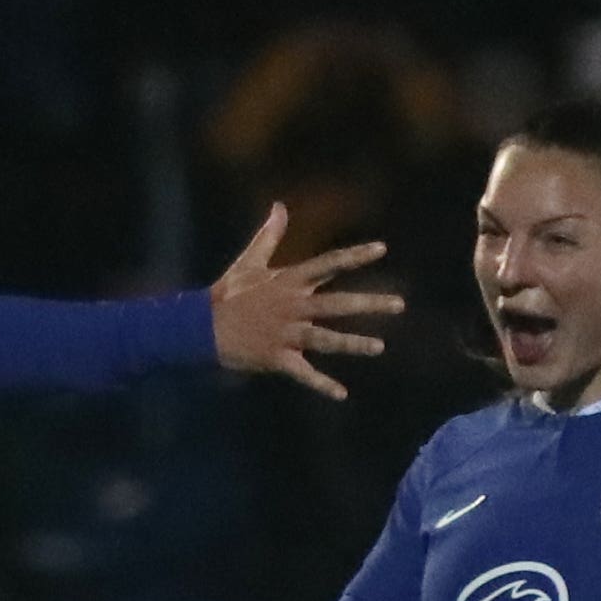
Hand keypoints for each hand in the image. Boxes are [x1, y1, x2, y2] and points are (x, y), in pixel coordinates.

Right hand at [207, 203, 403, 401]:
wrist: (201, 328)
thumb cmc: (229, 295)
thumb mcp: (249, 262)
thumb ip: (269, 235)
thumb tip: (279, 206)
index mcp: (288, 281)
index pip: (328, 264)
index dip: (355, 256)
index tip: (383, 249)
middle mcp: (292, 306)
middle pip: (336, 303)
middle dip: (368, 304)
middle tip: (399, 304)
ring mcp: (286, 333)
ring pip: (325, 338)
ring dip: (352, 343)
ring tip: (379, 347)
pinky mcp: (277, 357)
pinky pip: (303, 373)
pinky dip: (321, 385)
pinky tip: (341, 394)